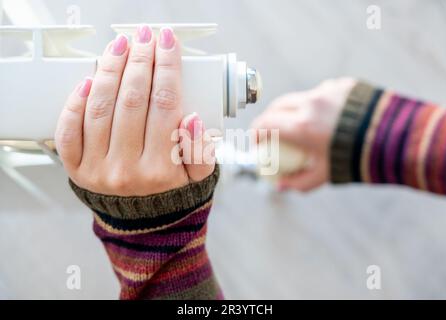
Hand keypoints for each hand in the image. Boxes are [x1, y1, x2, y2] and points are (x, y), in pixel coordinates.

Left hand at [55, 26, 213, 195]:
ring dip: (110, 70)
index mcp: (162, 170)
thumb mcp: (200, 178)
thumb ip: (201, 150)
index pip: (165, 105)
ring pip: (101, 108)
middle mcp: (127, 170)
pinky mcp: (77, 170)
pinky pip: (68, 131)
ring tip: (119, 46)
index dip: (166, 67)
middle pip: (132, 100)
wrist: (144, 225)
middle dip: (140, 60)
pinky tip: (89, 79)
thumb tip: (191, 118)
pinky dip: (75, 103)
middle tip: (144, 37)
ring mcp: (98, 170)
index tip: (167, 43)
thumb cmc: (173, 194)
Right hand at [251, 78, 355, 191]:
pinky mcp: (343, 84)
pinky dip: (318, 104)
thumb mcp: (324, 175)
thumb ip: (298, 182)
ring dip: (294, 109)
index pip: (265, 123)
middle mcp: (311, 102)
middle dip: (269, 117)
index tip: (257, 142)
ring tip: (301, 125)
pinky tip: (327, 117)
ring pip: (300, 97)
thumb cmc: (355, 160)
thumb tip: (280, 186)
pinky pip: (322, 93)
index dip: (256, 132)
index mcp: (302, 125)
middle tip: (271, 131)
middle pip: (278, 105)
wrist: (394, 139)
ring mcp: (327, 90)